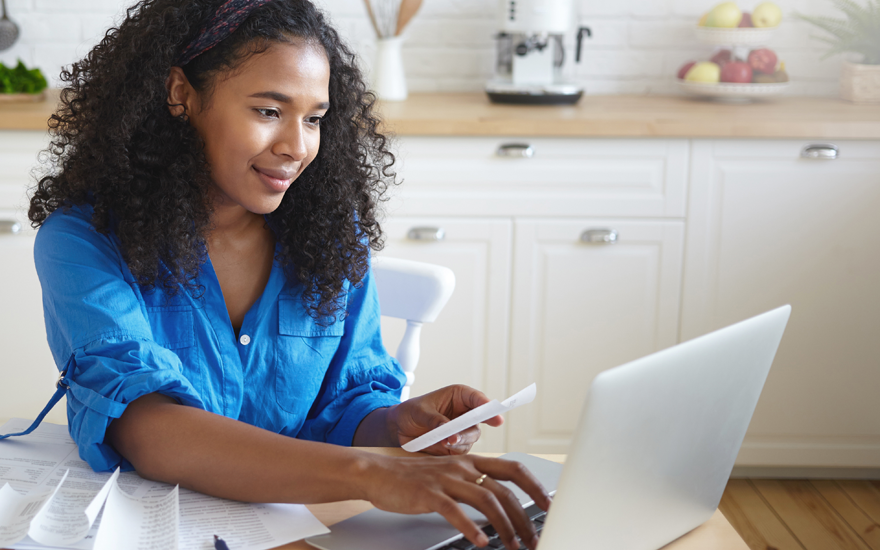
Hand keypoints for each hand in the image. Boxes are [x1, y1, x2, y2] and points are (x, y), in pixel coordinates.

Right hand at [359, 454, 550, 549]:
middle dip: (524, 516)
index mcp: (471, 461)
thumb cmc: (415, 478)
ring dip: (503, 526)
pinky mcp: (428, 494)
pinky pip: (454, 511)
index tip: (549, 505)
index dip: (534, 486)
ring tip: (512, 545)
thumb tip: (501, 506)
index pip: (513, 468)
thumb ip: (474, 485)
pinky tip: (480, 542)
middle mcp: (462, 467)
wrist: (379, 473)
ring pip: (486, 500)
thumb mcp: (450, 475)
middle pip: (504, 489)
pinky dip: (470, 527)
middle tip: (533, 538)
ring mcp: (446, 479)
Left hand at [388, 385, 503, 454]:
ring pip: (471, 438)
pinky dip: (452, 451)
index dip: (486, 405)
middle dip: (469, 430)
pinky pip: (461, 451)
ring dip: (459, 441)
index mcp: (459, 397)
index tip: (493, 412)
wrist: (399, 429)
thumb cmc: (410, 412)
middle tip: (456, 436)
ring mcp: (461, 431)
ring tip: (443, 441)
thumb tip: (449, 431)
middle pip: (478, 422)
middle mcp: (464, 413)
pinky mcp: (455, 446)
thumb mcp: (420, 412)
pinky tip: (441, 447)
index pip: (477, 399)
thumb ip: (435, 420)